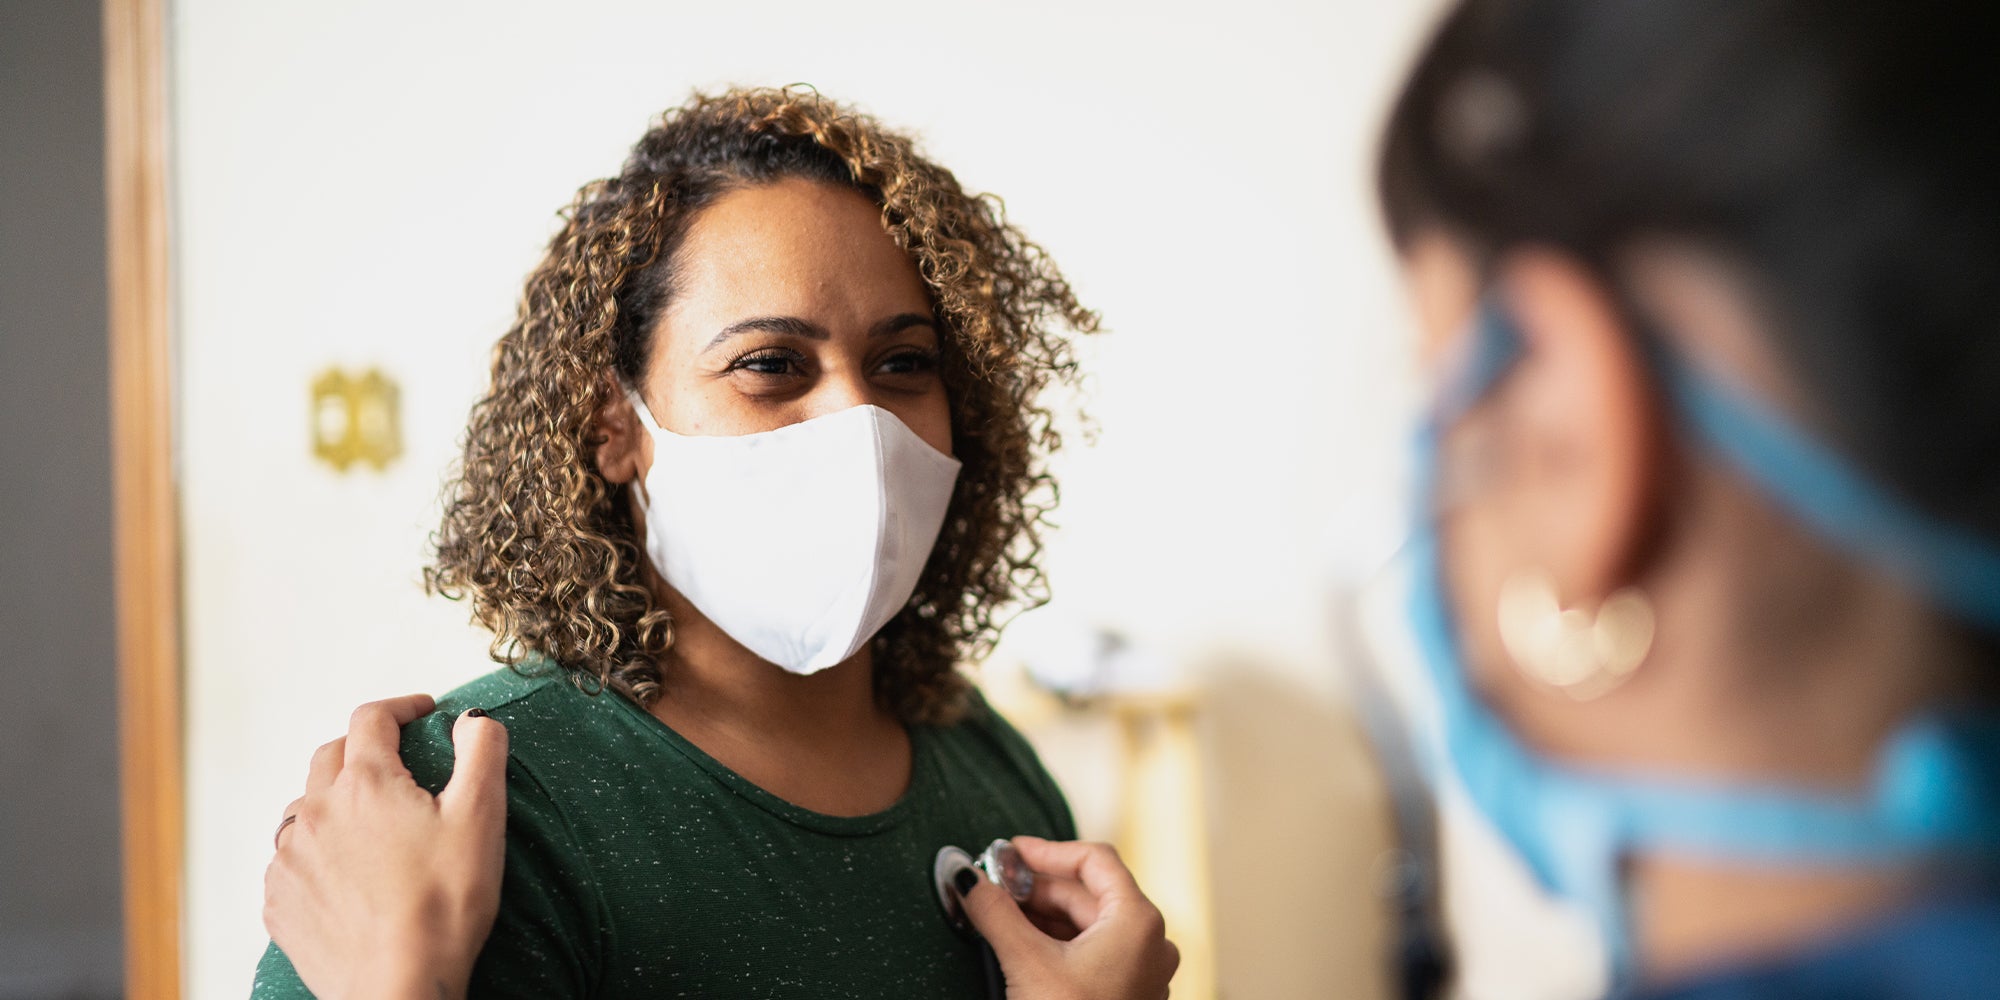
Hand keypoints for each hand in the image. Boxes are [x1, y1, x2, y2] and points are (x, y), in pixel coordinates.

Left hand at [263, 695, 507, 999]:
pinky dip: (316, 852)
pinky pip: (290, 859)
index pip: (373, 719)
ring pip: (305, 807)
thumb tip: (473, 719)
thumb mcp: (481, 817)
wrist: (398, 988)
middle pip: (332, 756)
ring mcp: (290, 859)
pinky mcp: (279, 901)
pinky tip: (346, 873)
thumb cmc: (443, 905)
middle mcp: (316, 811)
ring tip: (368, 824)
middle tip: (397, 762)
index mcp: (366, 783)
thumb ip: (481, 752)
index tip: (423, 713)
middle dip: (364, 748)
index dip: (402, 707)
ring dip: (334, 802)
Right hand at [962, 837, 1180, 999]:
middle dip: (1038, 888)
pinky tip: (1023, 944)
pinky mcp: (1127, 993)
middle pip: (1090, 893)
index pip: (1094, 861)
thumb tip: (968, 878)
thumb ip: (996, 912)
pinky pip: (1093, 950)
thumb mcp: (1027, 962)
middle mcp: (1150, 941)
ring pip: (1089, 924)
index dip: (1047, 851)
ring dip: (1044, 915)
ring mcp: (1142, 970)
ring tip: (1001, 915)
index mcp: (1138, 920)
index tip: (1008, 852)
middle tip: (994, 885)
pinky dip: (1058, 940)